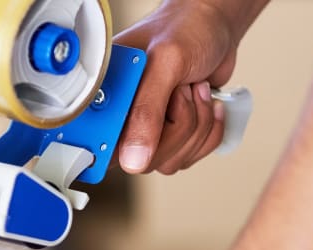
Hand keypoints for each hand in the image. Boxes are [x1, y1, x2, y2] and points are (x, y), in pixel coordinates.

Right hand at [114, 1, 240, 174]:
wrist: (215, 27)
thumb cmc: (185, 30)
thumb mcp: (165, 63)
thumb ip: (146, 111)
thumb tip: (132, 160)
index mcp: (107, 93)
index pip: (97, 143)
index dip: (116, 149)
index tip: (143, 138)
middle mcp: (123, 115)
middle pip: (142, 160)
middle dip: (177, 127)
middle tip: (179, 90)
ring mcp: (149, 129)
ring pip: (171, 161)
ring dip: (197, 125)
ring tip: (192, 89)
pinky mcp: (173, 136)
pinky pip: (191, 156)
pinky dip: (210, 130)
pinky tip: (204, 102)